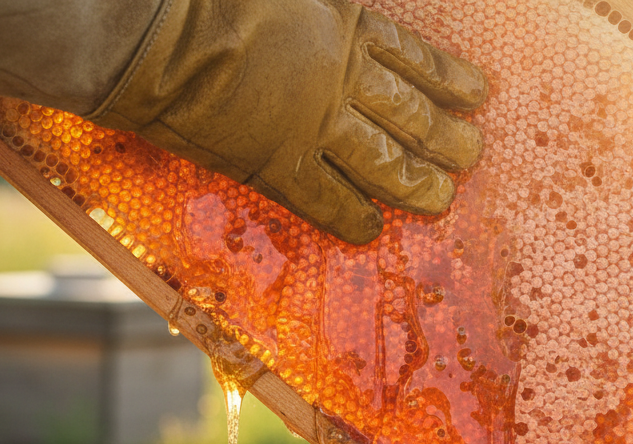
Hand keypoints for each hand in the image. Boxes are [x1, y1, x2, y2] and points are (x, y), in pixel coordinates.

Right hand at [94, 0, 486, 243]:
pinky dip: (351, 217)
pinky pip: (326, 200)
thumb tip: (341, 3)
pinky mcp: (278, 166)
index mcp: (344, 25)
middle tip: (471, 154)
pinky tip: (371, 231)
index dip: (448, 78)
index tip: (476, 93)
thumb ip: (324, 2)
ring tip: (442, 197)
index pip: (411, 58)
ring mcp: (314, 126)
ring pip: (382, 163)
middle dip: (445, 137)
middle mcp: (341, 79)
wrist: (155, 35)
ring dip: (416, 182)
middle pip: (410, 115)